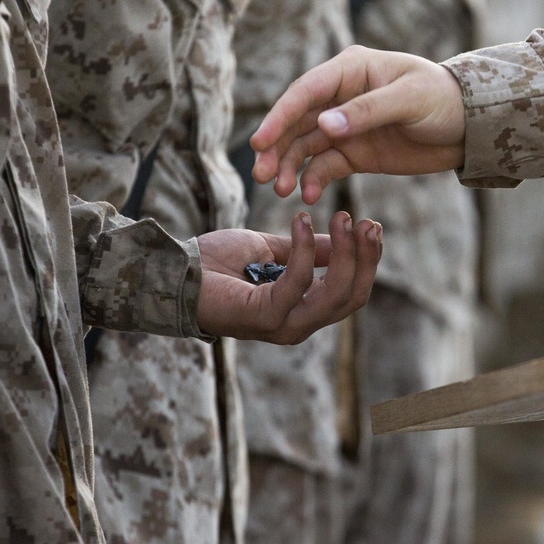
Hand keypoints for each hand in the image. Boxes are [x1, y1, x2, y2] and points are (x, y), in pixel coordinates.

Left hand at [195, 211, 380, 344]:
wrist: (173, 271)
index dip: (366, 260)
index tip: (370, 224)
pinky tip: (301, 219)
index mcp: (302, 310)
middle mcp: (298, 325)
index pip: (351, 292)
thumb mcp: (271, 249)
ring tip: (342, 218)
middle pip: (351, 296)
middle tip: (367, 222)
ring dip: (345, 253)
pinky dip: (305, 250)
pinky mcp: (265, 318)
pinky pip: (298, 282)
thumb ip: (306, 249)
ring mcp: (283, 325)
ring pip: (334, 294)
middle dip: (365, 258)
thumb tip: (342, 238)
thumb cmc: (215, 263)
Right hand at [250, 45, 465, 203]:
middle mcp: (340, 96)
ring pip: (305, 146)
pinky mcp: (353, 152)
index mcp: (350, 69)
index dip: (280, 116)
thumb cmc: (443, 100)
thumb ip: (366, 112)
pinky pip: (325, 166)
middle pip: (297, 121)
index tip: (261, 141)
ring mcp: (344, 126)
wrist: (470, 128)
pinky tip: (308, 194)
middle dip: (277, 147)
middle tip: (262, 174)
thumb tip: (324, 126)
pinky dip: (314, 180)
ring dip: (290, 167)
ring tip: (281, 190)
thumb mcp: (409, 101)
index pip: (306, 92)